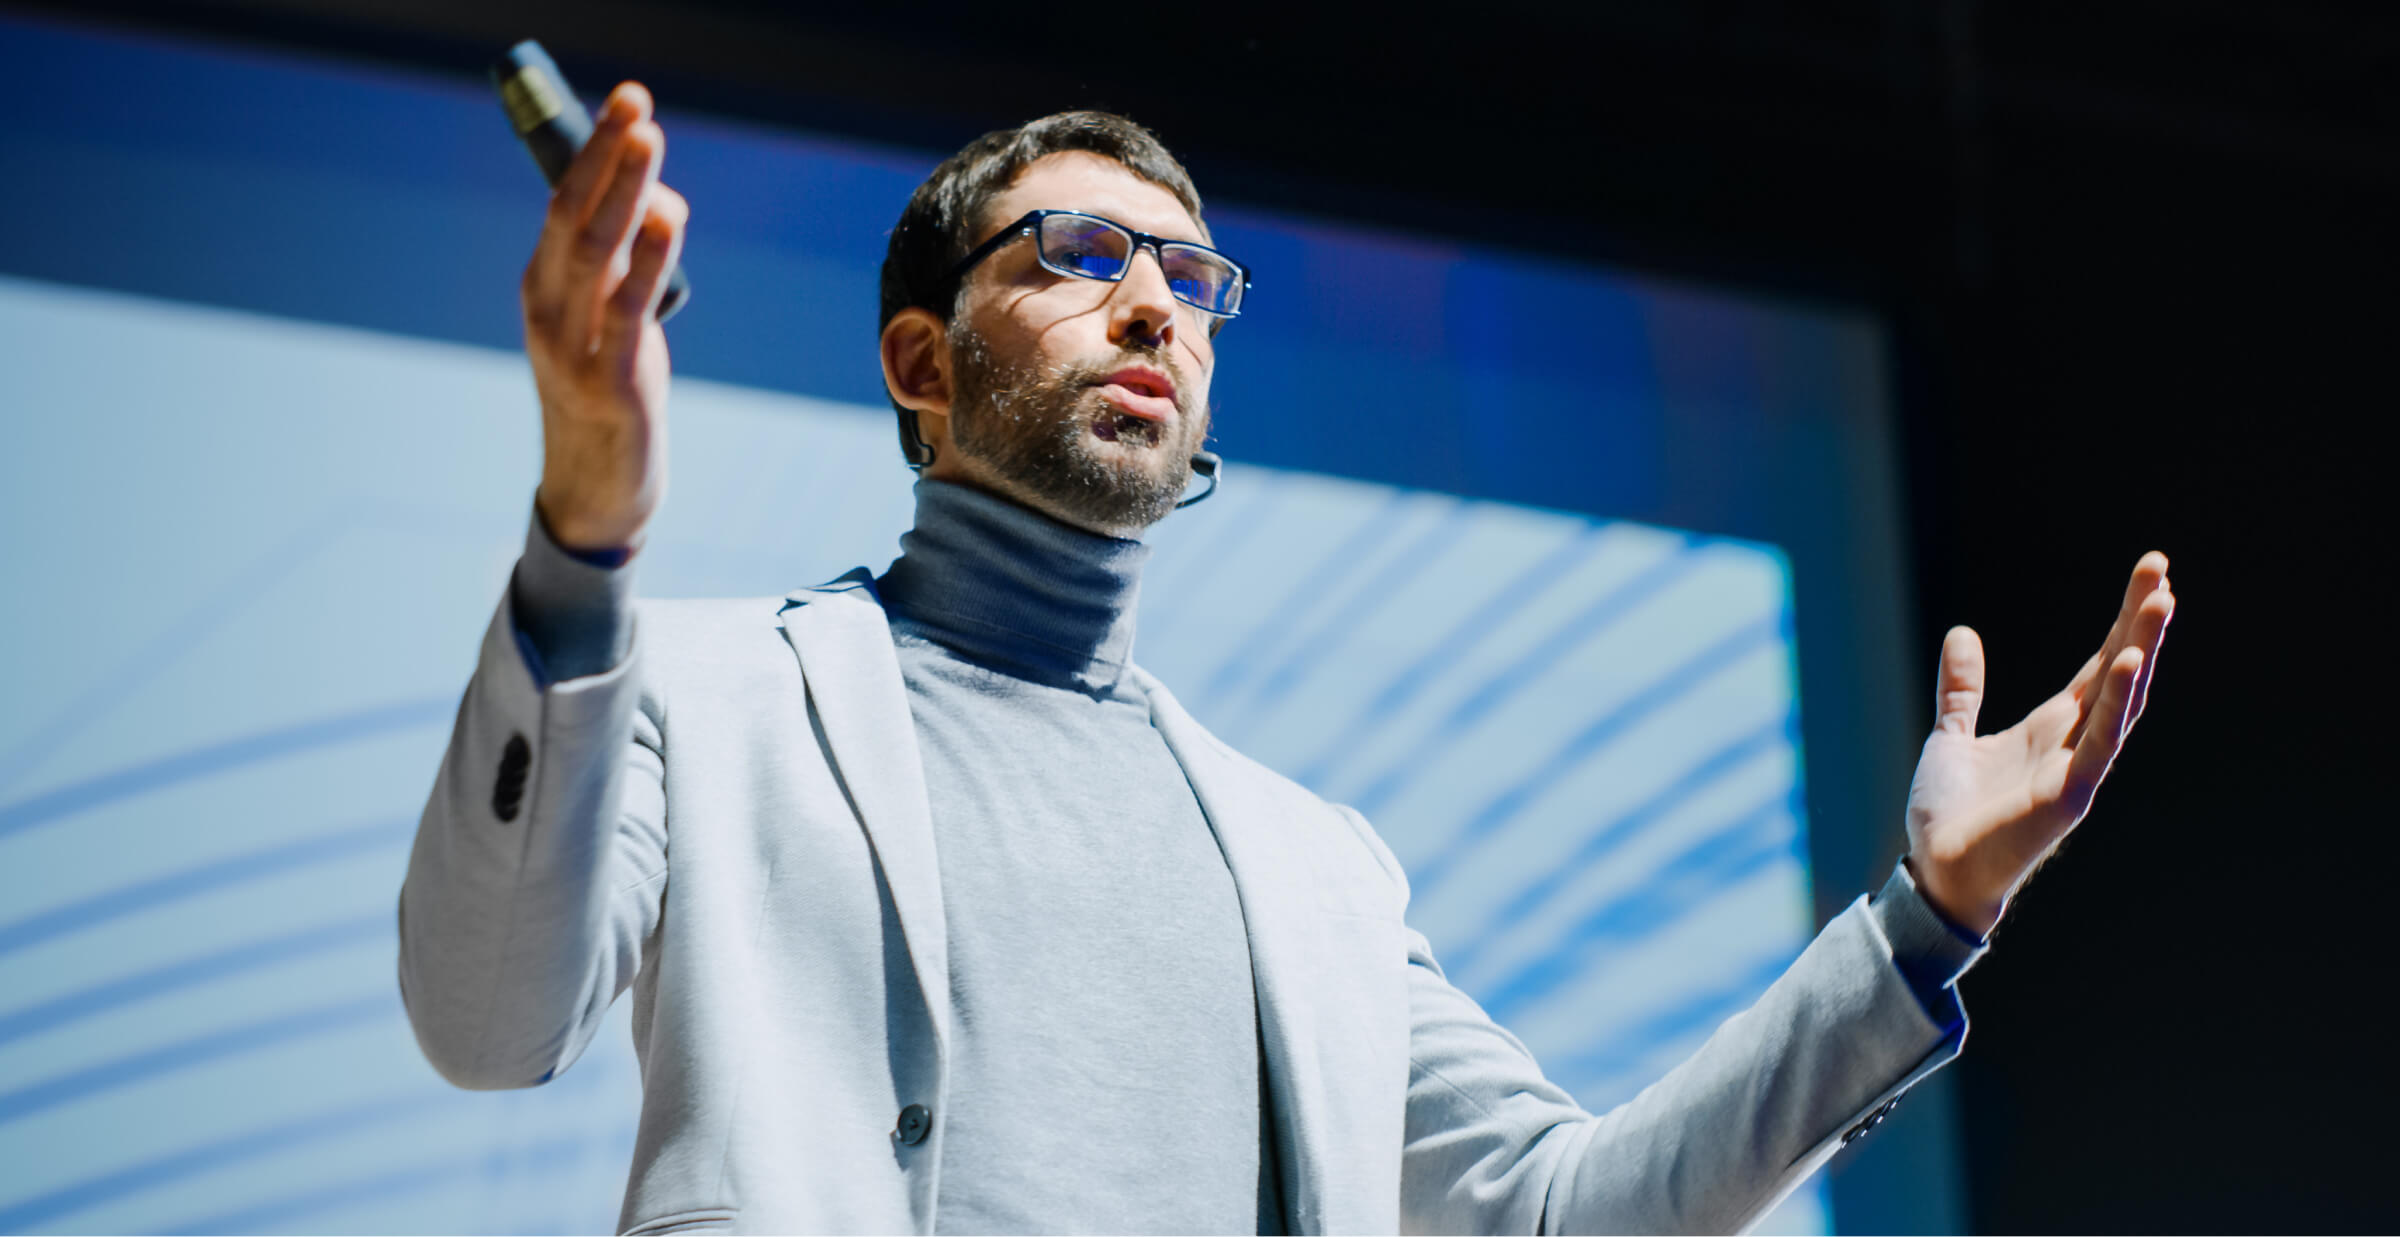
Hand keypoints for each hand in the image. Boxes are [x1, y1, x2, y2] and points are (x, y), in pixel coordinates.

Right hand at [522, 82, 688, 555]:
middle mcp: (547, 308)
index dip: (595, 149)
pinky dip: (648, 261)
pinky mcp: (610, 383)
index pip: (564, 202)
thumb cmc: (609, 391)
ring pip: (594, 252)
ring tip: (649, 139)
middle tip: (634, 101)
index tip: (626, 102)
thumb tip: (663, 200)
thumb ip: (632, 262)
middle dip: (605, 154)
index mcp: (542, 285)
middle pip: (571, 214)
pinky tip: (668, 221)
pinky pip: (627, 311)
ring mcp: (572, 346)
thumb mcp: (614, 319)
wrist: (595, 488)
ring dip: (624, 191)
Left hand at [1903, 552, 2175, 935]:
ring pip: (2120, 700)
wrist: (1936, 871)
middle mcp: (2075, 743)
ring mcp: (2078, 768)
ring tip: (2162, 599)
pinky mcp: (2069, 795)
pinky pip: (2099, 742)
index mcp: (2053, 727)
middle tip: (2160, 566)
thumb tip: (1963, 634)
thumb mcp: (1952, 736)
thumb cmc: (1951, 815)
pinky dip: (2114, 702)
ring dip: (2141, 650)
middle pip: (2118, 671)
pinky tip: (2128, 662)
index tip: (2149, 573)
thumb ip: (1963, 690)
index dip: (2122, 621)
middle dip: (2141, 620)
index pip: (2097, 664)